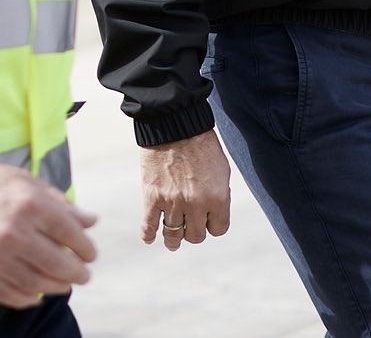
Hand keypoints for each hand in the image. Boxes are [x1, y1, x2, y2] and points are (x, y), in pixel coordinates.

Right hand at [0, 160, 97, 307]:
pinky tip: (36, 295)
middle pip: (57, 264)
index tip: (91, 255)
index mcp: (31, 205)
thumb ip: (62, 205)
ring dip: (56, 287)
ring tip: (64, 285)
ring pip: (36, 282)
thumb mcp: (31, 183)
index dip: (86, 248)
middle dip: (77, 273)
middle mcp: (14, 233)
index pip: (71, 234)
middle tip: (84, 276)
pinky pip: (8, 293)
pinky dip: (26, 298)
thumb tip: (91, 222)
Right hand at [139, 129, 230, 251]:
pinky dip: (148, 235)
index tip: (210, 221)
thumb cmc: (202, 145)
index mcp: (217, 197)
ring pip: (173, 236)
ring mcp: (172, 203)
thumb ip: (219, 194)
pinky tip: (149, 237)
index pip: (219, 229)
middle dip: (194, 232)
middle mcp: (196, 204)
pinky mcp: (152, 199)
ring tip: (172, 242)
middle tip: (191, 228)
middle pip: (196, 235)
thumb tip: (214, 212)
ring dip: (173, 241)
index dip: (215, 225)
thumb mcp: (222, 170)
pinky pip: (148, 227)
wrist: (176, 127)